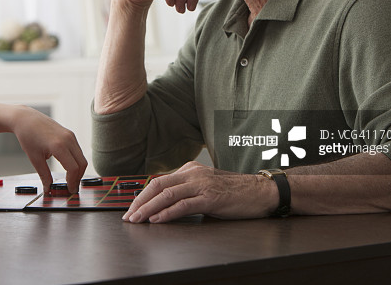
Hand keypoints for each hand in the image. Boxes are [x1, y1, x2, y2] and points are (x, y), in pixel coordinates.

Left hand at [11, 106, 87, 193]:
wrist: (25, 119)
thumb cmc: (28, 135)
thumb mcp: (35, 158)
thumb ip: (44, 175)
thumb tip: (48, 188)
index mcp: (59, 145)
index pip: (73, 168)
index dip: (72, 182)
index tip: (69, 190)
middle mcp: (68, 139)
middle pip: (82, 163)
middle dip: (78, 178)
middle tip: (71, 188)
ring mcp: (70, 135)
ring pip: (81, 157)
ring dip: (78, 170)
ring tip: (70, 180)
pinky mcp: (70, 134)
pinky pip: (77, 150)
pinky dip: (76, 161)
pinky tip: (69, 168)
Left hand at [122, 162, 272, 222]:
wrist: (261, 191)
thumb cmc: (235, 192)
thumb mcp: (207, 186)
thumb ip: (188, 191)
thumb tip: (167, 205)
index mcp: (190, 170)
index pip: (159, 181)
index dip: (142, 194)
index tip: (132, 207)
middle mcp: (193, 174)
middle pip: (157, 185)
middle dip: (139, 201)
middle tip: (129, 216)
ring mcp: (201, 185)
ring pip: (167, 194)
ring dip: (148, 208)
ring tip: (137, 219)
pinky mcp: (211, 198)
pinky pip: (184, 205)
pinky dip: (167, 213)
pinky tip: (157, 219)